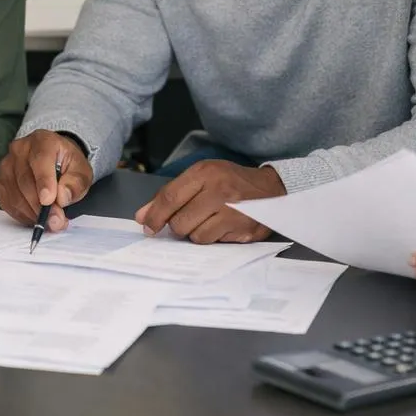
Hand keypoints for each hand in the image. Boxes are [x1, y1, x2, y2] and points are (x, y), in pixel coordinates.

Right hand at [0, 130, 92, 230]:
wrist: (53, 161)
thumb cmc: (66, 165)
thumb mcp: (81, 171)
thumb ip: (75, 184)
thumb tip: (62, 197)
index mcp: (43, 141)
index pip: (40, 160)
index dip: (44, 182)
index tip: (49, 200)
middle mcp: (20, 149)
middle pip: (25, 181)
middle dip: (41, 206)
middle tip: (56, 220)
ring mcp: (6, 165)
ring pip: (15, 195)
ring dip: (33, 213)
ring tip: (49, 220)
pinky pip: (8, 203)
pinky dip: (23, 214)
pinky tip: (35, 215)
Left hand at [135, 161, 283, 243]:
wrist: (272, 188)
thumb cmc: (231, 182)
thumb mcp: (201, 177)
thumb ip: (171, 195)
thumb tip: (142, 217)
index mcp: (205, 172)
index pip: (169, 198)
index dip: (154, 216)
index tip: (147, 227)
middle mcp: (218, 190)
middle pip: (180, 222)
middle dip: (178, 226)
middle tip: (188, 220)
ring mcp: (233, 211)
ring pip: (196, 236)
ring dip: (196, 233)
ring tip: (208, 221)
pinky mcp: (244, 229)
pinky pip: (214, 243)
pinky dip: (213, 238)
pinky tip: (222, 226)